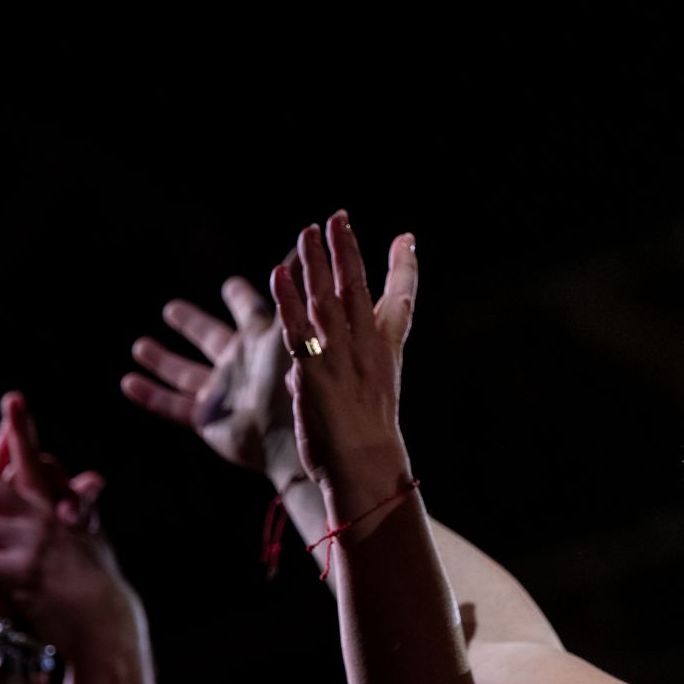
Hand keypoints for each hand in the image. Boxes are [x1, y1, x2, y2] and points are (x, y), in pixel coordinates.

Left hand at [0, 394, 137, 656]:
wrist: (106, 622)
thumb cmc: (99, 582)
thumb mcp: (93, 537)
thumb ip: (80, 509)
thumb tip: (84, 484)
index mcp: (59, 504)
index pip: (37, 459)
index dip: (23, 429)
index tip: (13, 400)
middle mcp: (45, 516)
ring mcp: (34, 543)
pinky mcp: (22, 573)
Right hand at [122, 263, 303, 487]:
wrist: (300, 435)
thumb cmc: (307, 380)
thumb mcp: (299, 322)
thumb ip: (297, 284)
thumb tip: (305, 236)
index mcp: (266, 340)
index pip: (251, 310)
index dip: (240, 296)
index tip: (231, 286)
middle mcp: (242, 364)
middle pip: (211, 337)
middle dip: (192, 323)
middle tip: (172, 310)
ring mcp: (224, 392)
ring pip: (185, 372)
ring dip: (162, 359)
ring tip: (140, 347)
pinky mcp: (210, 419)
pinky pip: (174, 406)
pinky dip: (151, 395)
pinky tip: (128, 384)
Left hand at [269, 212, 417, 514]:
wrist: (365, 466)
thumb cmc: (363, 440)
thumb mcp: (355, 401)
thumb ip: (322, 376)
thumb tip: (293, 371)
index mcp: (385, 352)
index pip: (400, 301)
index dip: (403, 268)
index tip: (405, 238)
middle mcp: (366, 348)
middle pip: (357, 287)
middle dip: (348, 250)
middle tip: (339, 217)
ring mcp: (340, 357)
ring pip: (326, 298)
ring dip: (316, 262)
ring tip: (309, 230)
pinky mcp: (313, 371)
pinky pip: (297, 328)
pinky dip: (287, 299)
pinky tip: (278, 273)